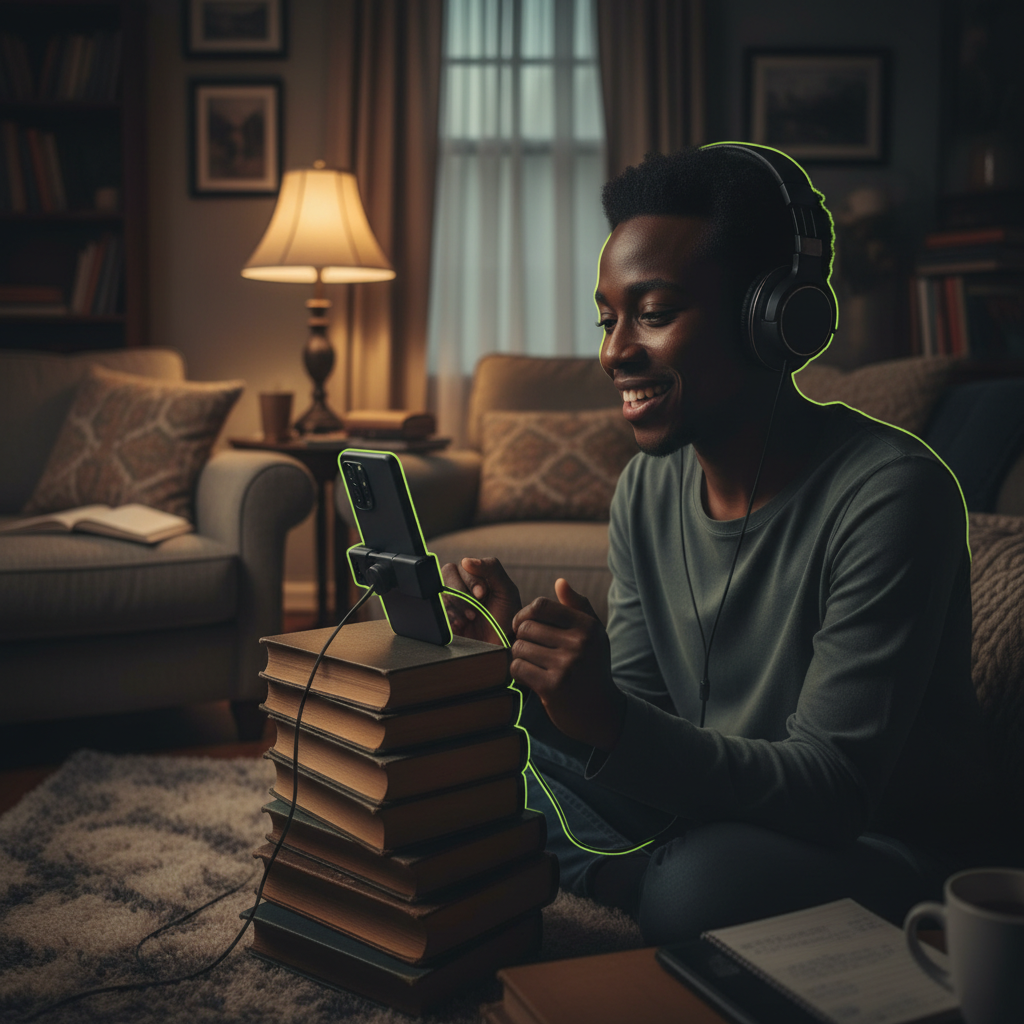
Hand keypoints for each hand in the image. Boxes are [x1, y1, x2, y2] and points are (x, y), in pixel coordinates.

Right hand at [440, 556, 521, 646]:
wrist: (499, 647)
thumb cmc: (506, 618)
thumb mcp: (506, 591)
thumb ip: (492, 569)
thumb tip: (466, 560)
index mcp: (475, 575)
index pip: (463, 566)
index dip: (471, 579)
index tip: (481, 594)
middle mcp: (460, 584)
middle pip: (447, 573)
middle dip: (461, 592)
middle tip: (475, 609)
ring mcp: (449, 599)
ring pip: (440, 590)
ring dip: (455, 605)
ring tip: (469, 619)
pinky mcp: (441, 615)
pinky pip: (434, 608)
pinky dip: (448, 616)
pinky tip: (460, 625)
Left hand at [511, 578, 625, 751]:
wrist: (601, 712)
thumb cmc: (593, 668)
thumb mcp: (593, 635)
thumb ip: (577, 607)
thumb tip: (560, 582)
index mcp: (587, 626)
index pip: (541, 606)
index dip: (525, 614)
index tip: (524, 626)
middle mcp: (579, 643)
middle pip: (526, 627)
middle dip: (521, 638)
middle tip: (529, 650)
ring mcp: (566, 665)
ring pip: (519, 648)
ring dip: (519, 656)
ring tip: (533, 664)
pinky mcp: (552, 687)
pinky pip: (518, 668)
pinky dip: (518, 672)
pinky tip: (530, 678)